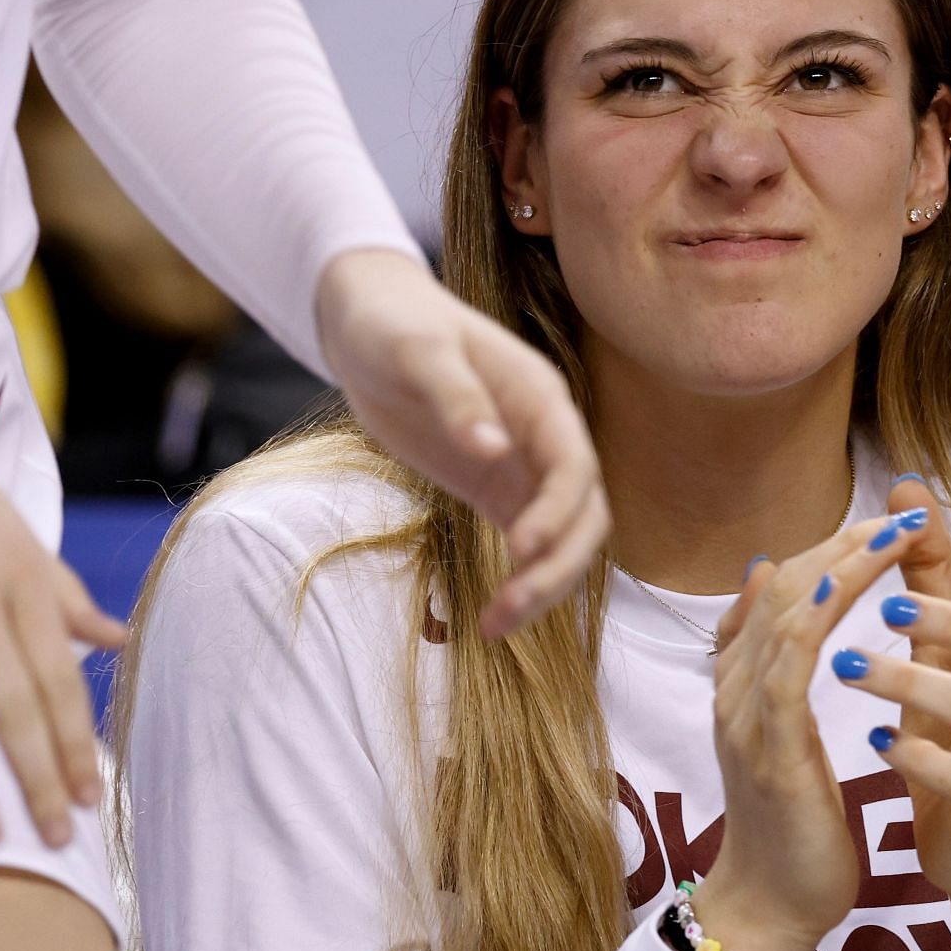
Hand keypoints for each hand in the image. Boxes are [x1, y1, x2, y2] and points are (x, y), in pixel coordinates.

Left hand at [313, 249, 608, 634]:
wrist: (366, 323)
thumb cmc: (394, 323)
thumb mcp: (419, 352)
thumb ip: (456, 397)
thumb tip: (493, 447)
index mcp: (540, 398)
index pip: (575, 466)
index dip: (559, 513)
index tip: (521, 550)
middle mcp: (545, 437)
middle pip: (584, 515)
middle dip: (557, 568)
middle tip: (507, 612)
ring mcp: (524, 467)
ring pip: (563, 540)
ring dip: (542, 586)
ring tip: (493, 626)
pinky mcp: (496, 489)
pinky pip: (528, 546)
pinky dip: (520, 581)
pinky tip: (491, 615)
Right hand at [694, 506, 935, 950]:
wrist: (770, 906)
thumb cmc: (789, 825)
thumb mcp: (779, 733)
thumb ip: (770, 662)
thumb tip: (765, 577)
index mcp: (741, 685)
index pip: (780, 593)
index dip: (829, 549)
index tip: (885, 523)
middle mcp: (735, 688)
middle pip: (782, 588)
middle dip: (842, 542)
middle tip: (900, 514)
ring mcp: (746, 714)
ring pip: (787, 612)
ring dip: (841, 563)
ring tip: (893, 533)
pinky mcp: (769, 744)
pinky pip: (791, 660)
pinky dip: (820, 613)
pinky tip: (856, 582)